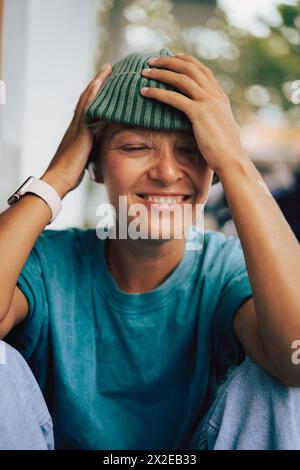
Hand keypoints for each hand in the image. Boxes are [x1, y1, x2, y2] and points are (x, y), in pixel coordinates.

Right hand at [41, 63, 111, 197]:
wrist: (59, 178)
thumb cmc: (69, 174)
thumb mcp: (85, 159)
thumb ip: (92, 151)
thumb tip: (99, 153)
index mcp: (77, 132)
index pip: (88, 108)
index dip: (95, 95)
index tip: (104, 83)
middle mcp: (76, 125)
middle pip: (87, 98)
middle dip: (98, 83)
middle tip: (109, 68)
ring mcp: (77, 126)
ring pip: (87, 99)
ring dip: (97, 82)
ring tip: (108, 69)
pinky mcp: (80, 131)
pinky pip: (87, 108)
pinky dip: (93, 94)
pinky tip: (100, 83)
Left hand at [140, 53, 246, 174]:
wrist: (232, 160)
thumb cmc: (225, 151)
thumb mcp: (222, 128)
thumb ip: (215, 118)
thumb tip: (209, 120)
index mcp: (221, 97)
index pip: (202, 71)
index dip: (187, 61)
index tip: (173, 56)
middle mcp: (215, 95)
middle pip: (190, 68)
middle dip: (169, 61)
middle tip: (152, 60)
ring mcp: (208, 103)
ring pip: (180, 79)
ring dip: (160, 72)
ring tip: (144, 72)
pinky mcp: (199, 113)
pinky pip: (173, 98)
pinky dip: (157, 92)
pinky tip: (145, 92)